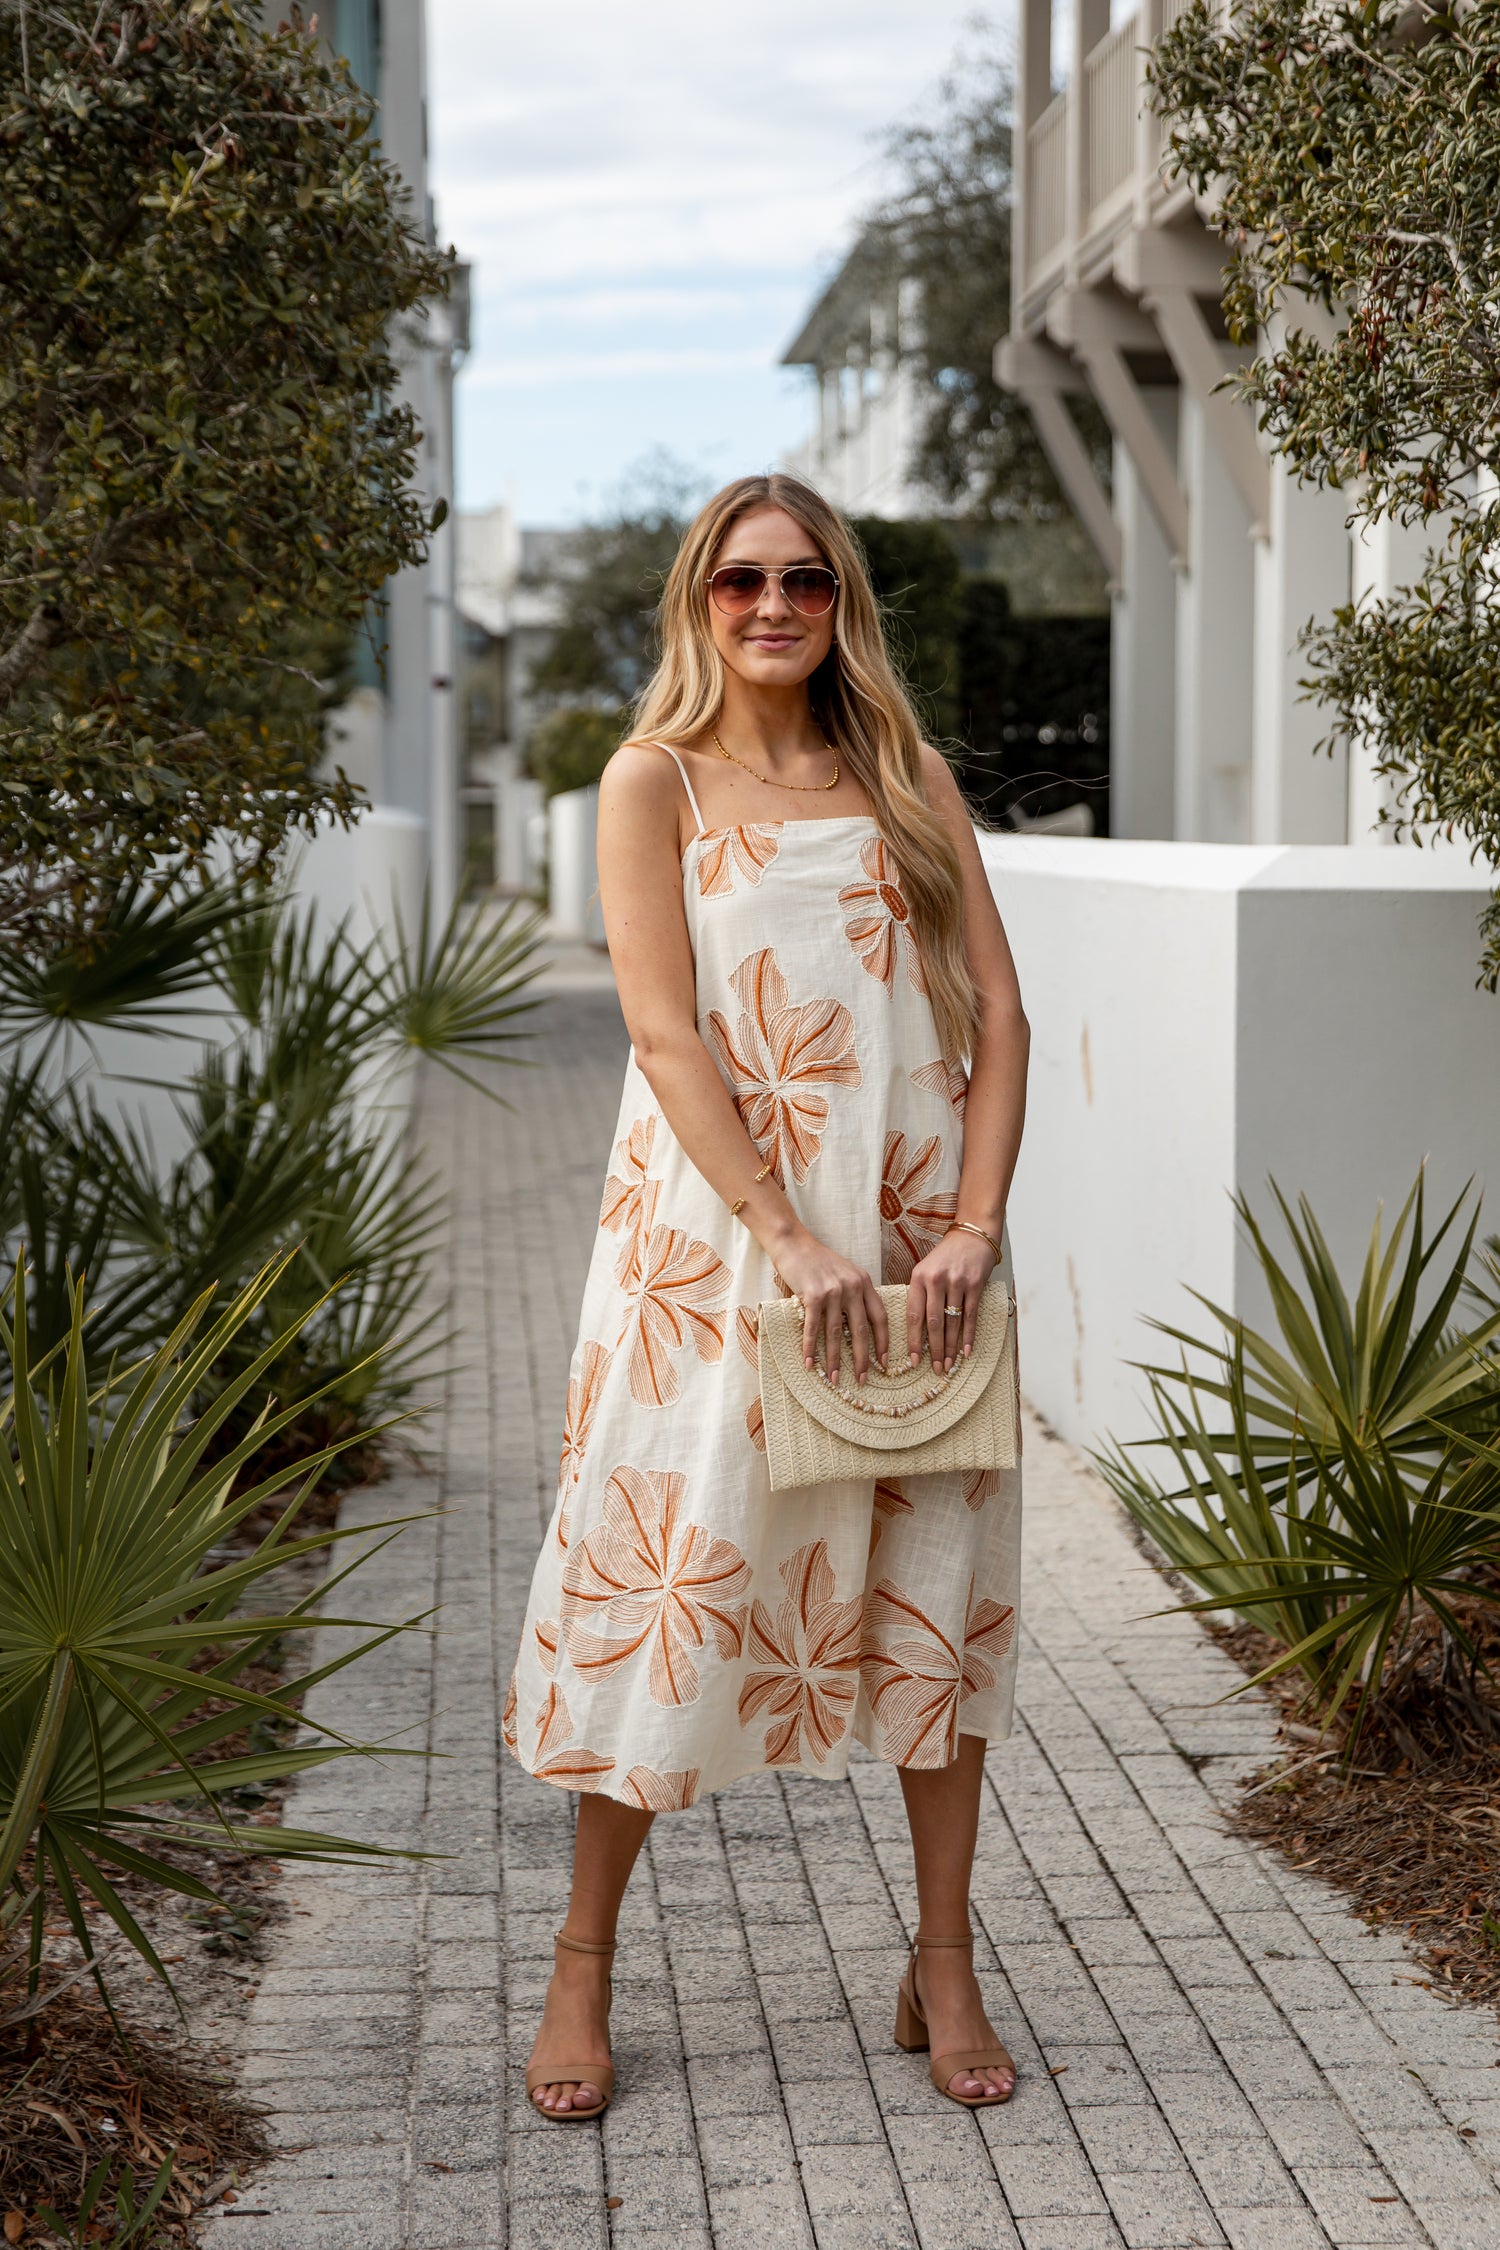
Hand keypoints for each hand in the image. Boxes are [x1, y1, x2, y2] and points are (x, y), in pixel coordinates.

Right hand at [771, 1230, 889, 1383]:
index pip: (880, 1317)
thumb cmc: (819, 1262)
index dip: (883, 1341)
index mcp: (865, 1282)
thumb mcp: (846, 1274)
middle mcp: (852, 1287)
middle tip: (862, 1380)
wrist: (795, 1244)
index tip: (883, 1362)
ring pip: (836, 1333)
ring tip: (834, 1379)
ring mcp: (833, 1291)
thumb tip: (860, 1328)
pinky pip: (813, 1327)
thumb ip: (856, 1294)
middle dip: (862, 1359)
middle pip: (861, 1330)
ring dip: (834, 1359)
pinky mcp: (812, 1295)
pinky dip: (811, 1348)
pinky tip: (809, 1363)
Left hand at [907, 1227, 997, 1373]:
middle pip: (933, 1322)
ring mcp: (956, 1282)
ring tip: (948, 1365)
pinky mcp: (975, 1284)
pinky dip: (968, 1336)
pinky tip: (965, 1351)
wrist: (972, 1236)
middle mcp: (936, 1280)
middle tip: (935, 1369)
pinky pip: (970, 1316)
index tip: (914, 1361)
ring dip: (950, 1347)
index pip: (913, 1314)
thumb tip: (915, 1330)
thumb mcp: (925, 1269)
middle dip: (934, 1349)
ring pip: (952, 1322)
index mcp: (918, 1277)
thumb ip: (919, 1294)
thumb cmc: (946, 1257)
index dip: (913, 1340)